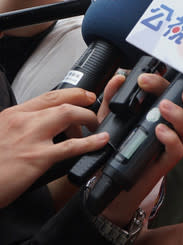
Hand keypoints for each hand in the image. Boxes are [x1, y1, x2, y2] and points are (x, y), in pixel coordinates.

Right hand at [0, 88, 108, 207]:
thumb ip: (17, 127)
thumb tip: (35, 126)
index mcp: (12, 115)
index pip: (48, 96)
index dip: (72, 93)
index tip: (84, 95)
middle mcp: (23, 121)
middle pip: (63, 102)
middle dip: (84, 103)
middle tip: (94, 109)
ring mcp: (31, 138)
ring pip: (69, 116)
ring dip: (88, 119)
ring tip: (96, 127)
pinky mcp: (37, 158)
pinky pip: (71, 146)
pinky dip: (90, 142)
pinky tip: (101, 141)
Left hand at [100, 73, 182, 225]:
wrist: (110, 179)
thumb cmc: (118, 147)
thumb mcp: (112, 119)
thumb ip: (113, 98)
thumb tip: (118, 80)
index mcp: (171, 114)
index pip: (182, 95)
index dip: (171, 84)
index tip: (147, 78)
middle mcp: (178, 129)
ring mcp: (175, 146)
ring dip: (182, 116)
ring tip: (163, 107)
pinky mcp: (166, 162)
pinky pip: (178, 150)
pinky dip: (171, 138)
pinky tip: (159, 130)